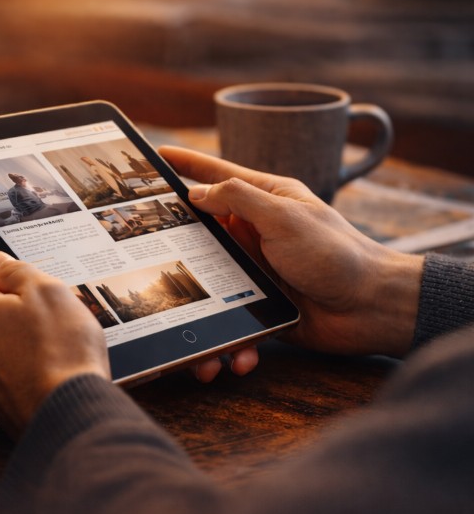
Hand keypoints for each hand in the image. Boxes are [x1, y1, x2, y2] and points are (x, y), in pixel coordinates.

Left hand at [0, 251, 110, 437]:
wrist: (70, 415)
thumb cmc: (62, 350)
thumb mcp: (46, 291)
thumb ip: (16, 271)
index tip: (21, 270)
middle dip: (14, 307)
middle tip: (49, 309)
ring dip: (21, 340)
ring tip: (57, 343)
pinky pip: (10, 376)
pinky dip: (26, 369)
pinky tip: (53, 370)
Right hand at [160, 146, 423, 356]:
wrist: (372, 308)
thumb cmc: (336, 254)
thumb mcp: (285, 216)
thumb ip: (239, 199)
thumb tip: (196, 193)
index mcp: (264, 201)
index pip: (216, 176)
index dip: (185, 165)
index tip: (154, 155)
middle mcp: (255, 234)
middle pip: (200, 235)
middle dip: (171, 251)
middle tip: (140, 258)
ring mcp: (254, 271)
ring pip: (207, 288)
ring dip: (197, 315)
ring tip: (191, 340)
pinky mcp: (259, 306)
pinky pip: (230, 325)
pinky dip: (229, 344)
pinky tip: (233, 359)